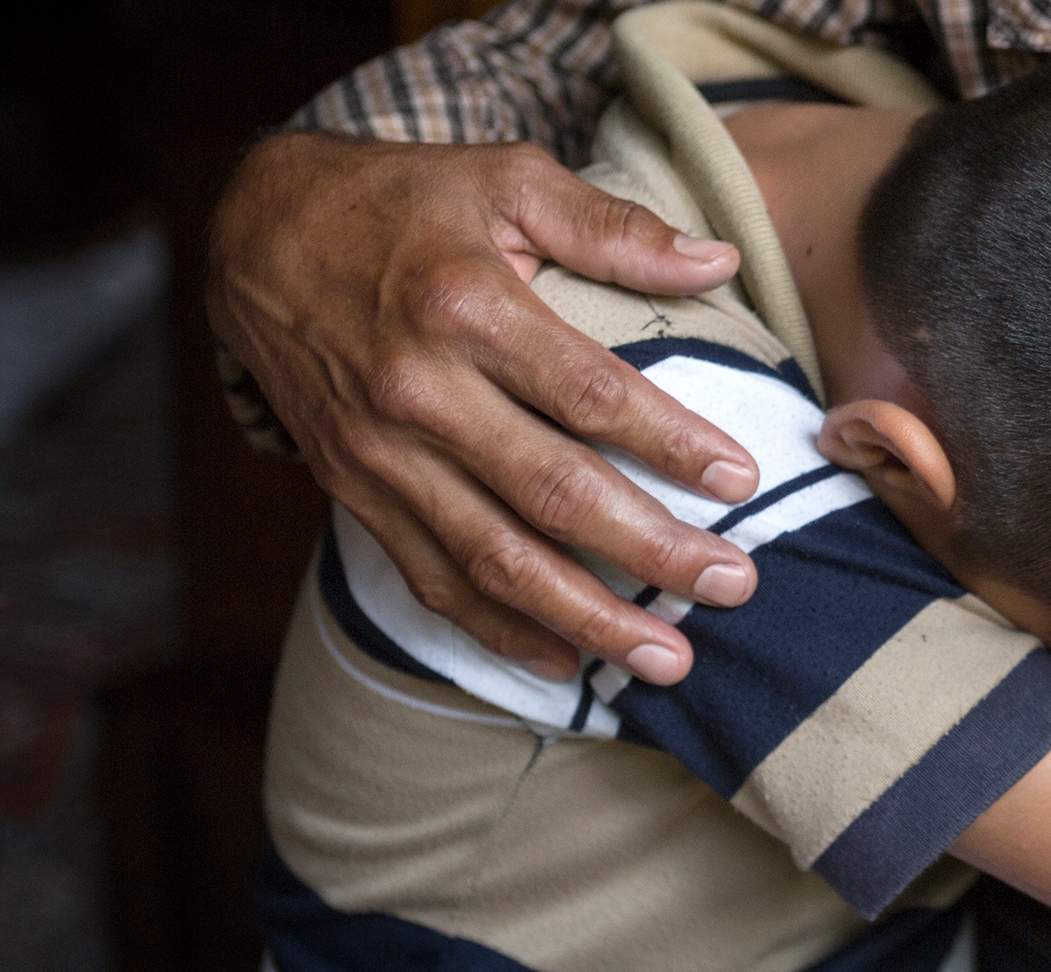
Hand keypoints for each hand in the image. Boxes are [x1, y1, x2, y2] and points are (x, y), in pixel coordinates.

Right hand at [207, 131, 760, 683]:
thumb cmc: (404, 202)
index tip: (742, 481)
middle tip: (734, 586)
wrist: (259, 231)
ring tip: (669, 656)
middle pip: (552, 494)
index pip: (587, 394)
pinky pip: (431, 579)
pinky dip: (499, 631)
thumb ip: (615, 227)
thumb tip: (719, 261)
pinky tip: (566, 663)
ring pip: (494, 559)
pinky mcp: (354, 491)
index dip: (670, 443)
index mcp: (465, 308)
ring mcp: (380, 453)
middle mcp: (417, 392)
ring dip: (587, 618)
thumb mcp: (508, 180)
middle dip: (652, 552)